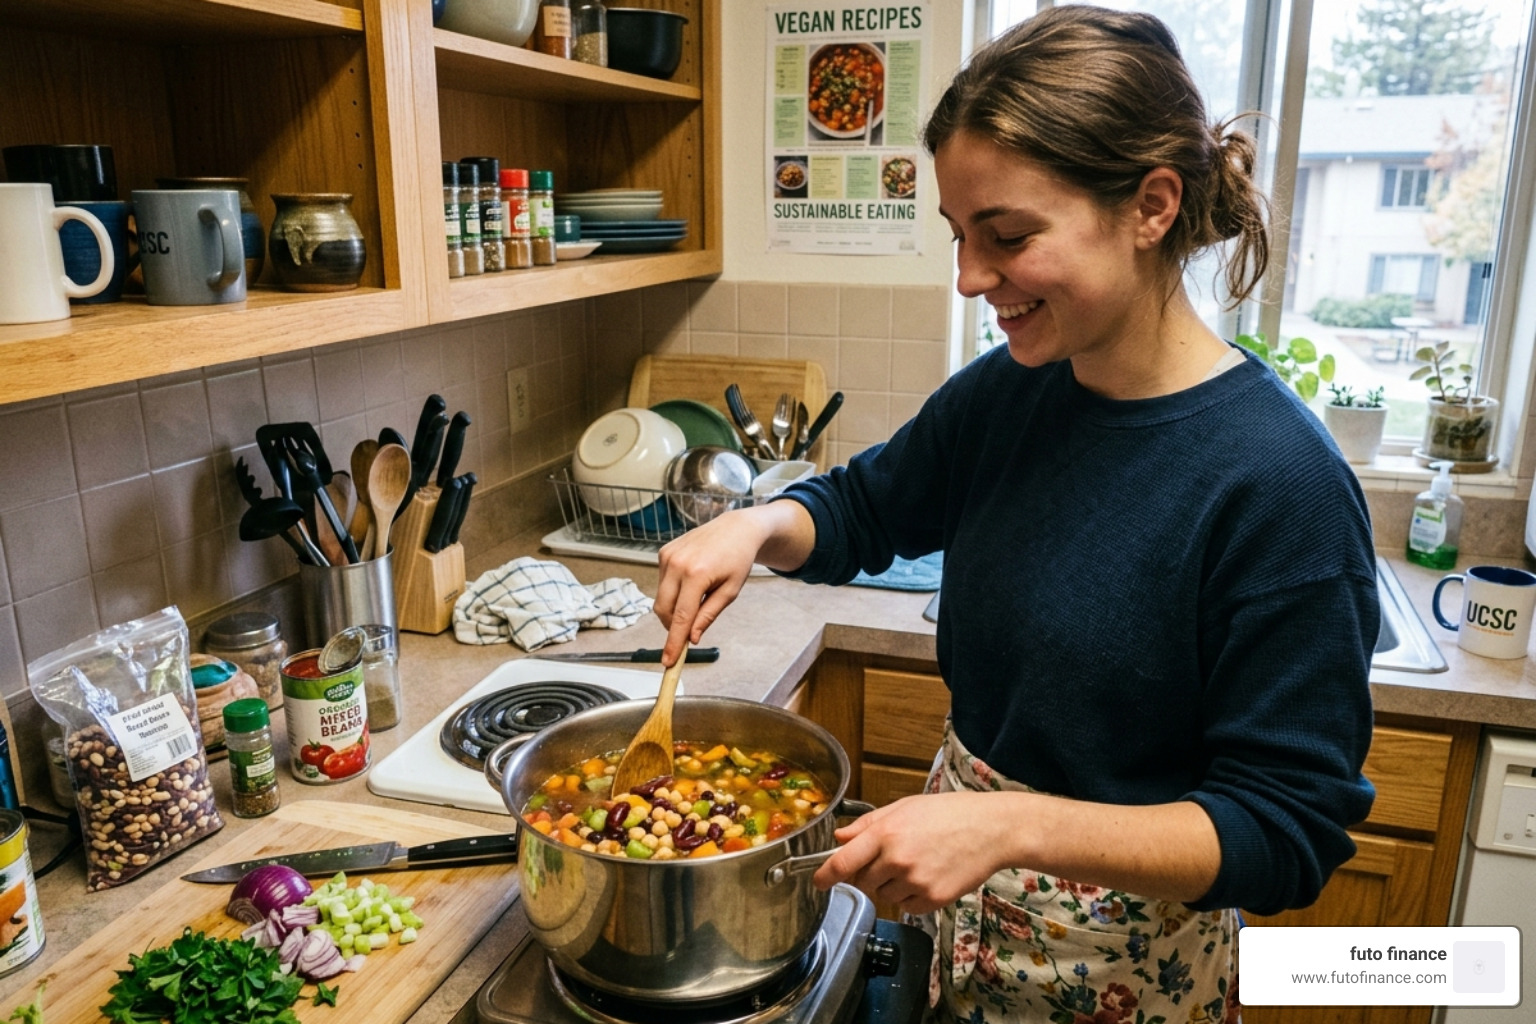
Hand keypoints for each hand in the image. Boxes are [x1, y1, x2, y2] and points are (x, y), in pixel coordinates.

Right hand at [654, 509, 769, 662]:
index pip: (681, 617)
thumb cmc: (738, 558)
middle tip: (689, 633)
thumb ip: (708, 615)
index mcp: (697, 574)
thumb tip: (692, 638)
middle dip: (673, 627)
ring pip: (660, 598)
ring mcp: (667, 556)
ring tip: (697, 599)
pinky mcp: (663, 552)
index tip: (669, 661)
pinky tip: (690, 583)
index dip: (674, 642)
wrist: (736, 528)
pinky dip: (673, 591)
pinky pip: (662, 583)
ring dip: (674, 608)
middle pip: (664, 610)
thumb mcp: (730, 591)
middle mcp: (677, 563)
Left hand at [813, 792, 1017, 914]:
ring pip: (885, 895)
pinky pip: (907, 907)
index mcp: (886, 833)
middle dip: (868, 874)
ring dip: (892, 885)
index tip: (818, 882)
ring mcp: (915, 882)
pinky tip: (928, 875)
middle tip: (890, 858)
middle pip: (862, 882)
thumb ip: (867, 825)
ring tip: (917, 862)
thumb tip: (839, 837)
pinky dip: (912, 896)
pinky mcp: (932, 899)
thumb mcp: (903, 808)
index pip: (843, 862)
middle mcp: (897, 860)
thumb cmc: (948, 814)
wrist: (990, 829)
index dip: (825, 875)